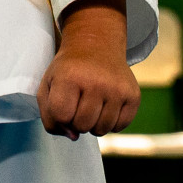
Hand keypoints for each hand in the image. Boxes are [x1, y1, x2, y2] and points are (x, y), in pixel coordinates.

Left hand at [38, 0, 138, 140]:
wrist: (96, 46)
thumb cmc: (69, 71)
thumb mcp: (48, 86)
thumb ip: (50, 117)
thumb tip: (74, 137)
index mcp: (70, 77)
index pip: (61, 116)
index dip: (60, 116)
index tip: (63, 103)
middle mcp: (96, 82)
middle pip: (82, 126)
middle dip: (77, 121)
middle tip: (78, 103)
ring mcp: (117, 89)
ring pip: (101, 130)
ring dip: (94, 124)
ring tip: (92, 105)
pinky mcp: (133, 95)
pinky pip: (119, 127)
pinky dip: (111, 122)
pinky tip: (106, 106)